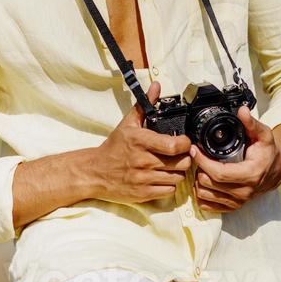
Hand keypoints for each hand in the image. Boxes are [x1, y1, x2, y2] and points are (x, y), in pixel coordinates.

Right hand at [94, 81, 192, 203]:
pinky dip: (170, 185)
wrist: (95, 172)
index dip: (186, 144)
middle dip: (185, 158)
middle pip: (181, 163)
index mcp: (140, 141)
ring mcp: (143, 179)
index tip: (184, 142)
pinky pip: (169, 191)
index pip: (175, 145)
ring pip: (178, 178)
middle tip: (180, 154)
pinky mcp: (143, 194)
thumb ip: (145, 105)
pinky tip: (163, 177)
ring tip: (171, 166)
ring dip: (178, 172)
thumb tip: (156, 87)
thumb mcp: (127, 124)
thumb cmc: (114, 147)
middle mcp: (143, 161)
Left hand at [191, 105, 280, 213]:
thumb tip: (242, 111)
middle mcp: (245, 191)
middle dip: (199, 169)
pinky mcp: (234, 207)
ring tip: (201, 168)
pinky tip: (204, 183)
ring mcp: (239, 201)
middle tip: (199, 157)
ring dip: (199, 182)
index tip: (195, 150)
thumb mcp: (263, 134)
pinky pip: (210, 206)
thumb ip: (251, 123)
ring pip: (206, 196)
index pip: (219, 173)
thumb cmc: (268, 151)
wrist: (277, 168)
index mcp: (251, 174)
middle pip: (209, 184)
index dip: (202, 161)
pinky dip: (202, 195)